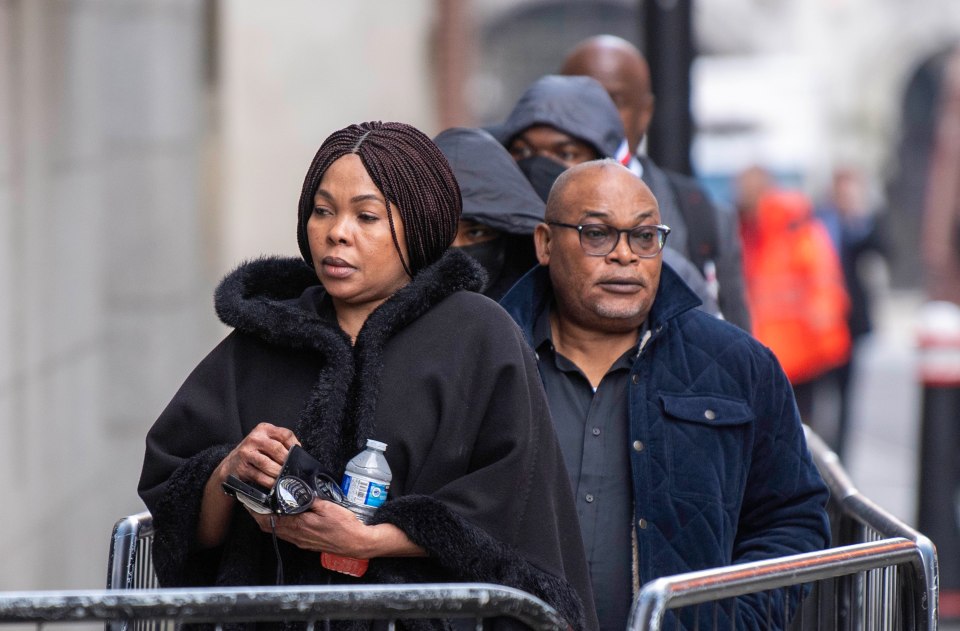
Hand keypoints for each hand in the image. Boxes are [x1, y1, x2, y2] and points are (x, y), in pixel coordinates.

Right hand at [216, 422, 299, 489]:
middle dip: (286, 461)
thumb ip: (281, 444)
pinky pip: (259, 476)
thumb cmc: (254, 453)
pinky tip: (274, 483)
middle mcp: (255, 438)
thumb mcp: (266, 442)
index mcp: (264, 429)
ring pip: (267, 463)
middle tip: (292, 469)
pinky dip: (269, 481)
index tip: (298, 455)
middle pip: (277, 449)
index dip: (294, 445)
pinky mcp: (242, 467)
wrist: (231, 465)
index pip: (285, 434)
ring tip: (284, 477)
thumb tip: (299, 453)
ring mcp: (246, 452)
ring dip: (278, 472)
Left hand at [250, 499, 373, 556]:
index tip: (249, 500)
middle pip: (268, 526)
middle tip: (253, 502)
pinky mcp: (306, 543)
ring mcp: (300, 541)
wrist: (356, 543)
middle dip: (258, 514)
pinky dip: (279, 525)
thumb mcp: (327, 506)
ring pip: (276, 530)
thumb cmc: (344, 526)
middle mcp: (296, 535)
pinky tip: (284, 517)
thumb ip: (310, 499)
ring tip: (265, 508)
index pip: (269, 519)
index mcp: (299, 525)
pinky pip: (286, 534)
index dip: (256, 510)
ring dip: (268, 520)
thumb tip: (299, 491)